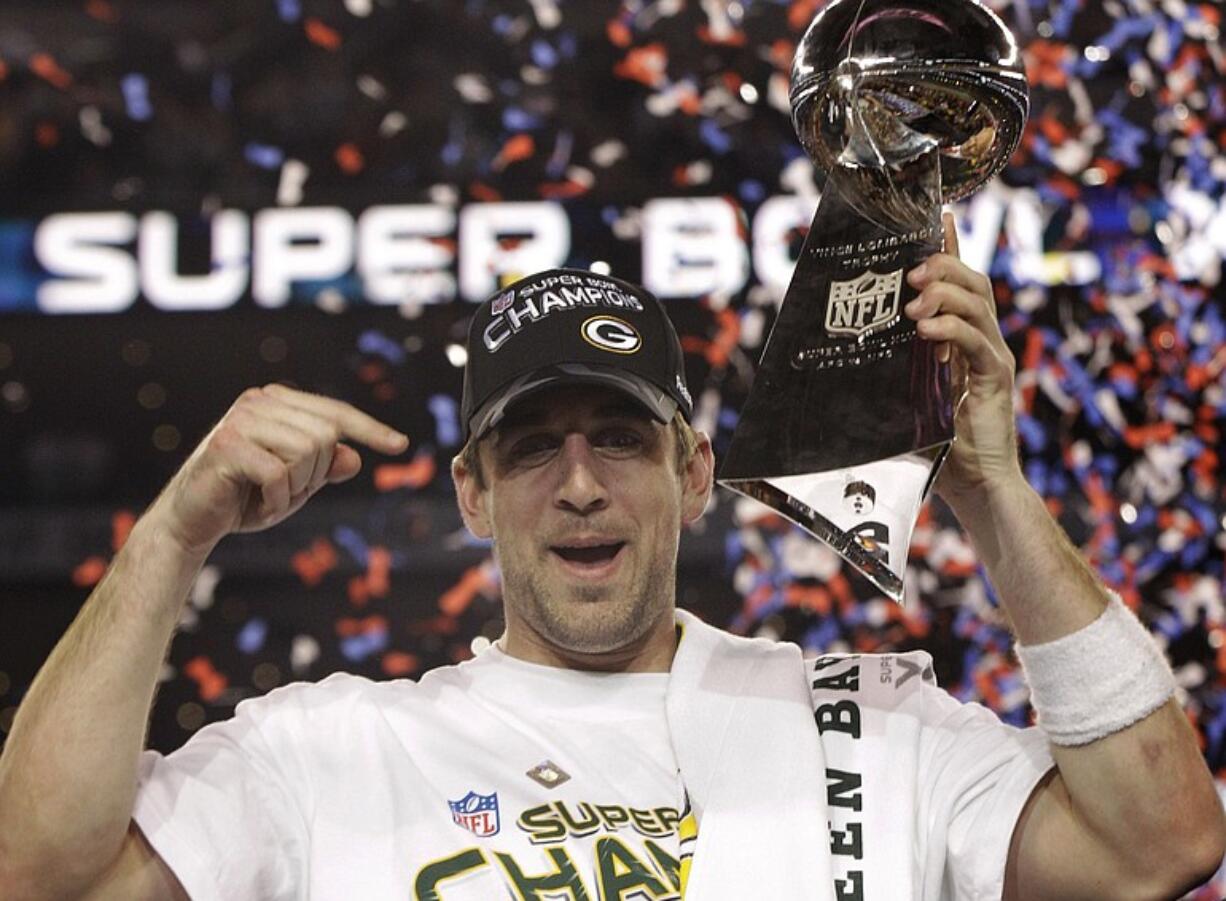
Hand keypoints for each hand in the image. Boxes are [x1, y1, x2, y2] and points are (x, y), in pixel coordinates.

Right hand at [148, 384, 408, 555]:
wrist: (192, 522)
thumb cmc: (245, 499)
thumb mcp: (297, 485)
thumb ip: (325, 469)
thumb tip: (354, 459)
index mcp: (278, 402)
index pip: (335, 413)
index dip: (370, 430)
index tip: (401, 445)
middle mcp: (259, 401)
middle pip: (326, 436)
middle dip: (315, 475)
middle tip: (285, 493)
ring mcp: (241, 420)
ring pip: (308, 452)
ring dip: (296, 489)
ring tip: (269, 498)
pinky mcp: (227, 445)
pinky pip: (280, 474)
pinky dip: (276, 501)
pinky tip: (257, 505)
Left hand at [905, 213, 1022, 504]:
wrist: (975, 486)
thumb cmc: (935, 446)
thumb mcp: (902, 397)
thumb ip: (888, 369)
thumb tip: (838, 348)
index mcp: (961, 340)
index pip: (959, 283)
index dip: (949, 247)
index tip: (936, 216)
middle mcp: (982, 342)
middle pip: (973, 282)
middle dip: (942, 265)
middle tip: (909, 271)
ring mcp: (993, 358)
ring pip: (977, 304)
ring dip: (944, 293)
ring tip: (913, 299)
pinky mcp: (997, 379)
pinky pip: (977, 342)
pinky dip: (952, 330)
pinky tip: (925, 330)